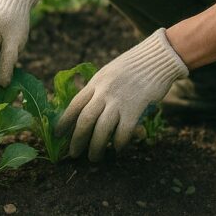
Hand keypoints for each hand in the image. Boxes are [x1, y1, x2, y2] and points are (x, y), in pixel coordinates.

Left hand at [56, 28, 188, 160]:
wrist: (157, 57)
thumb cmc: (134, 66)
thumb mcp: (109, 72)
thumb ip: (99, 89)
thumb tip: (88, 110)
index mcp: (96, 82)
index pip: (74, 104)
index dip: (64, 121)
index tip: (58, 134)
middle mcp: (104, 92)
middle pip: (85, 121)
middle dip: (77, 140)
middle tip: (75, 154)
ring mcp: (119, 100)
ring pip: (101, 130)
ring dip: (96, 147)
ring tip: (95, 157)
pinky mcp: (135, 109)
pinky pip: (123, 133)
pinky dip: (119, 143)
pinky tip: (118, 148)